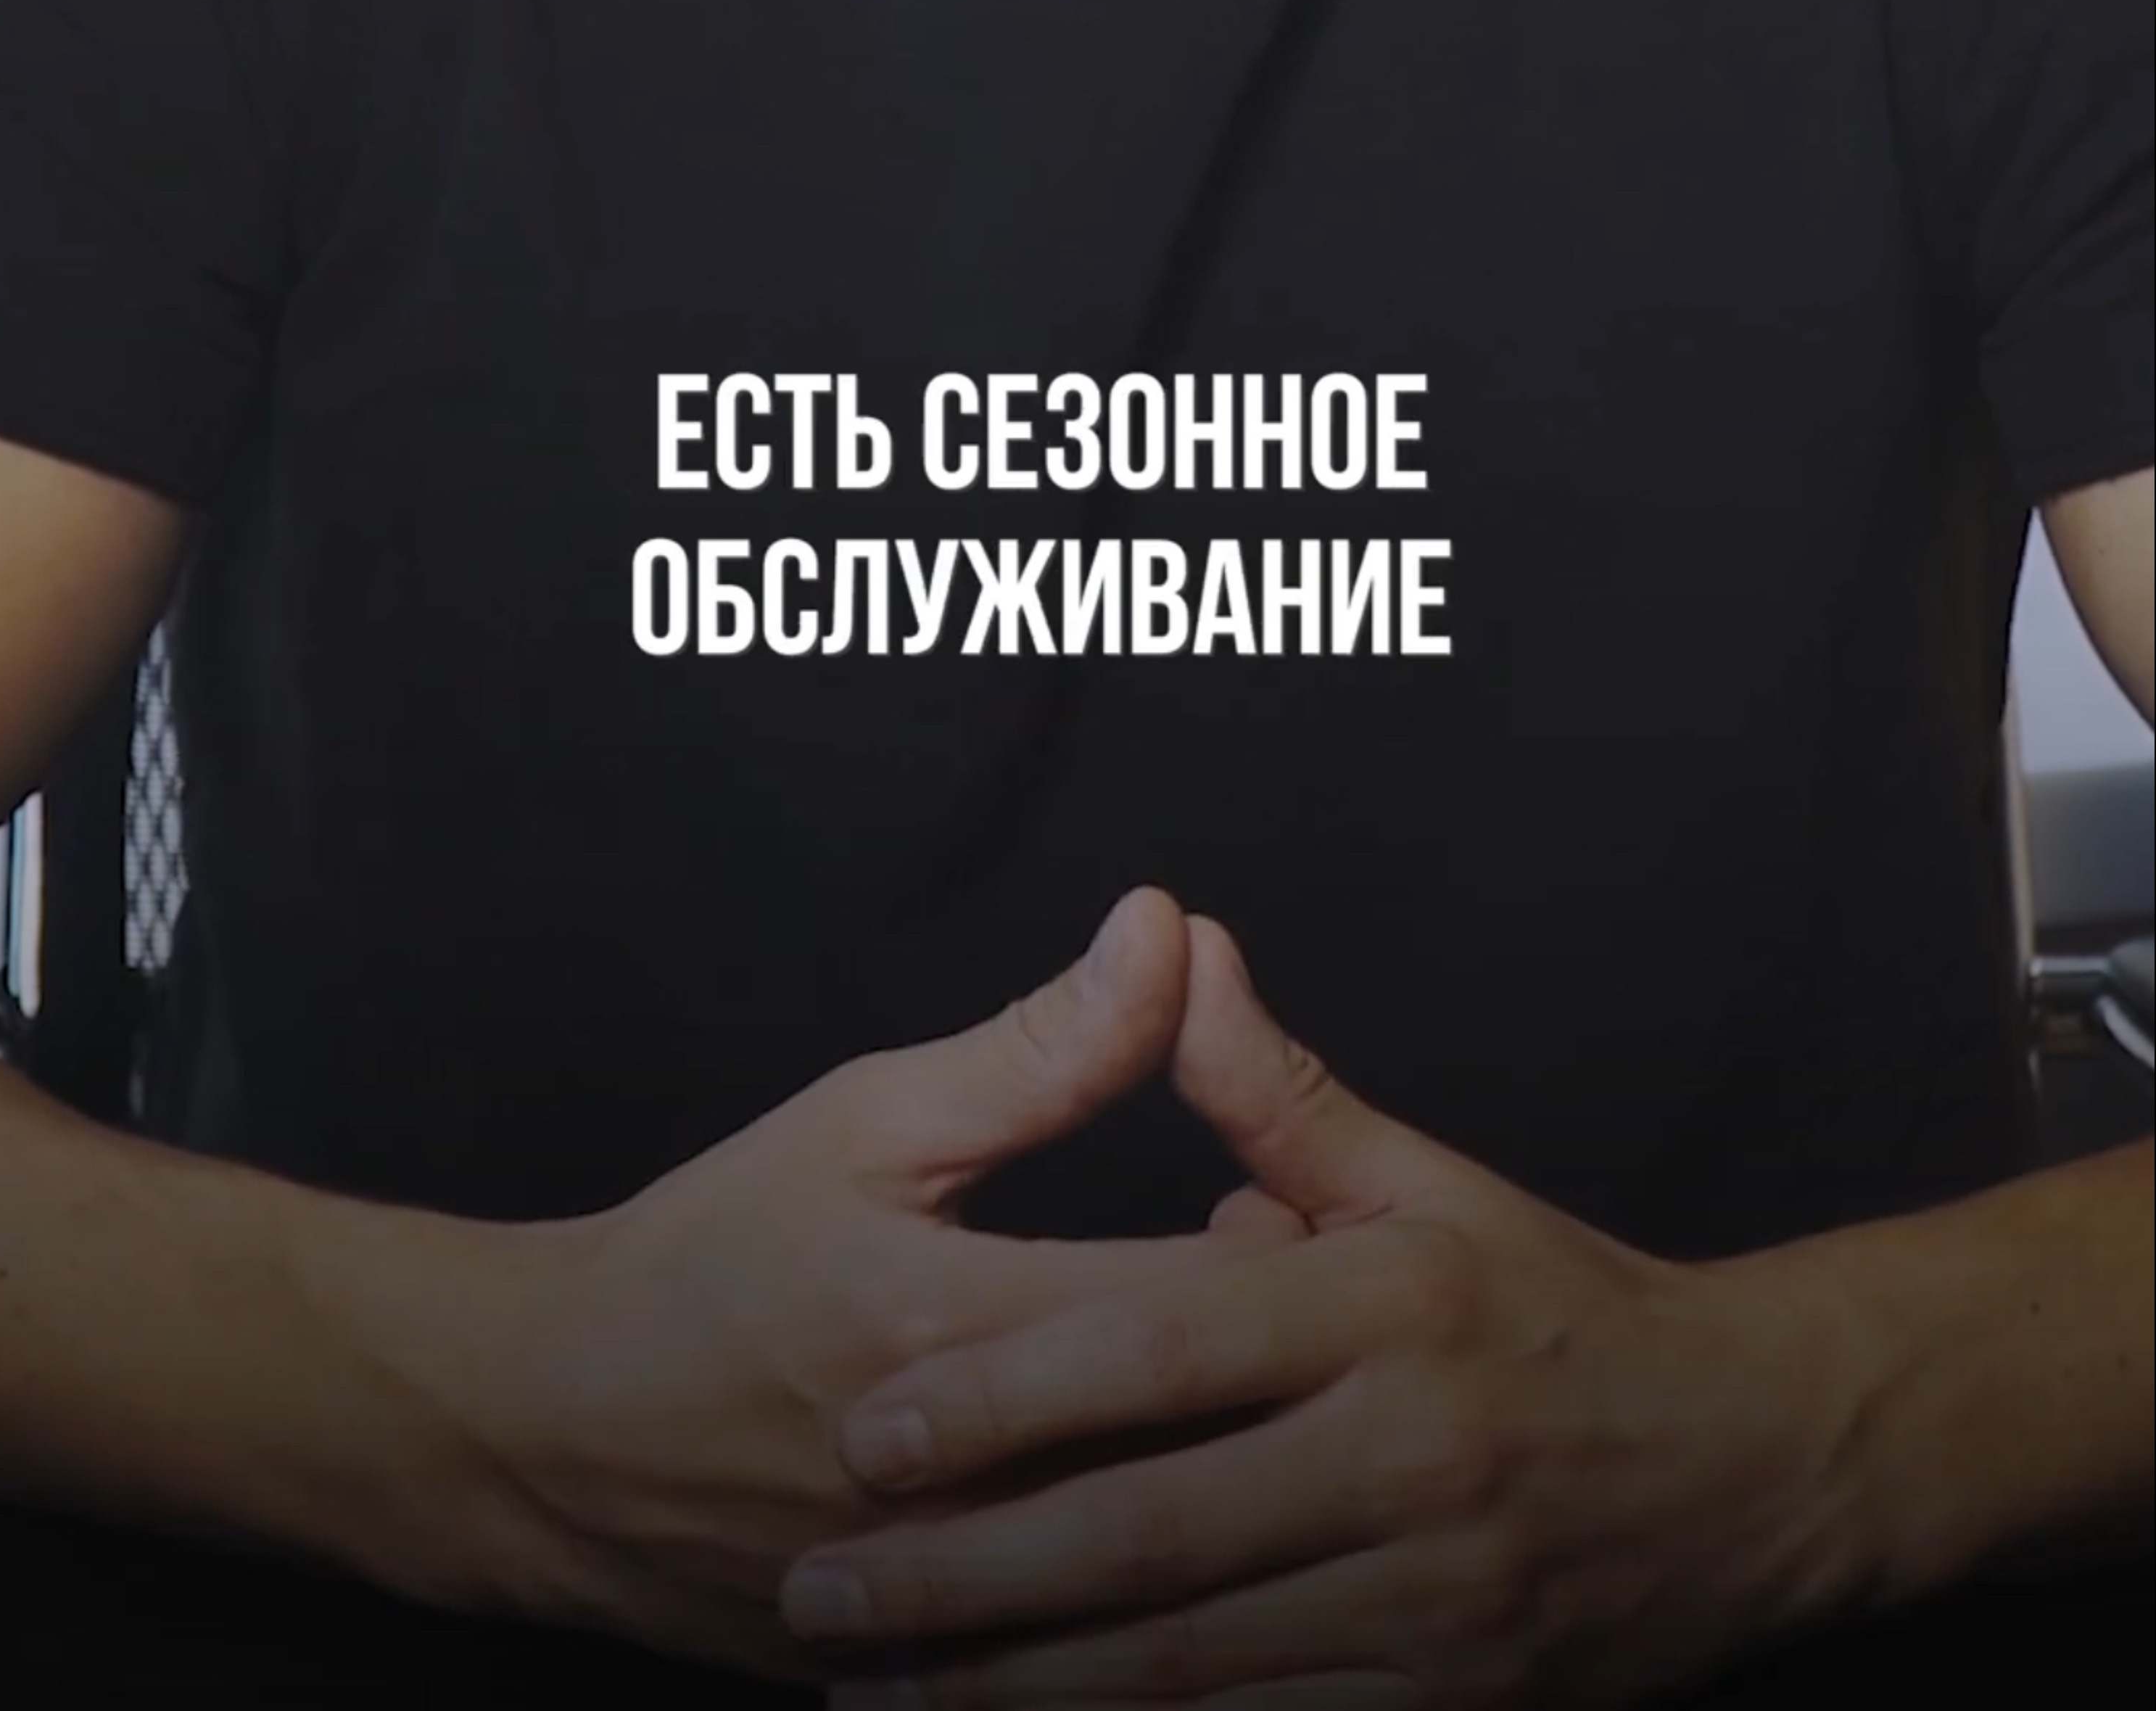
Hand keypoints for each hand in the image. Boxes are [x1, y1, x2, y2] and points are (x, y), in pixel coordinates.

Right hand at [449, 887, 1217, 1676]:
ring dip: (1217, 1484)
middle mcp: (971, 1487)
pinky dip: (1136, 1595)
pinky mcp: (933, 1679)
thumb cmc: (715, 1253)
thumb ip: (1040, 1045)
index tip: (1279, 1206)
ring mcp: (951, 1609)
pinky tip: (1133, 1515)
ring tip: (1216, 1401)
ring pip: (1161, 1572)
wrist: (554, 1431)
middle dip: (1271, 1370)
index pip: (1206, 1302)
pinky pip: (1085, 1657)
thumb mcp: (866, 1119)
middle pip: (1207, 1448)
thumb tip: (1166, 928)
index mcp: (964, 1327)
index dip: (1279, 1250)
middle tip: (1273, 1301)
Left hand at [781, 917, 1862, 1701]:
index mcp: (1392, 1307)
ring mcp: (1441, 1610)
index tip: (866, 1428)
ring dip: (1018, 1694)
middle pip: (1151, 1532)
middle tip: (819, 1589)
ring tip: (874, 1694)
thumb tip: (1170, 943)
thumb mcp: (1430, 1183)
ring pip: (1189, 1672)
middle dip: (965, 1578)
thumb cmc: (1563, 1306)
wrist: (1759, 1469)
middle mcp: (1414, 1461)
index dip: (1005, 1396)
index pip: (1161, 1347)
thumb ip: (1281, 1093)